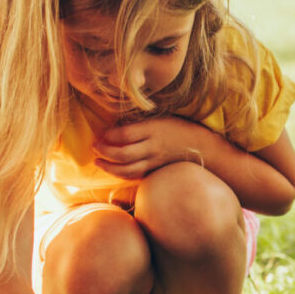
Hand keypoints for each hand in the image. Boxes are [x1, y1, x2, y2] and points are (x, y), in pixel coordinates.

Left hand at [92, 116, 211, 180]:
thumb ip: (138, 123)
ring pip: (127, 170)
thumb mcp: (159, 118)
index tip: (101, 133)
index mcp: (153, 129)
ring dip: (109, 167)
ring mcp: (155, 161)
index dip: (109, 135)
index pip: (126, 134)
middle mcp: (153, 147)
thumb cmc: (176, 127)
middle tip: (95, 147)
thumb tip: (114, 126)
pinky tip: (113, 169)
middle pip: (123, 154)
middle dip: (105, 152)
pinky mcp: (155, 171)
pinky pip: (135, 176)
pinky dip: (121, 174)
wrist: (200, 145)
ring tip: (98, 162)